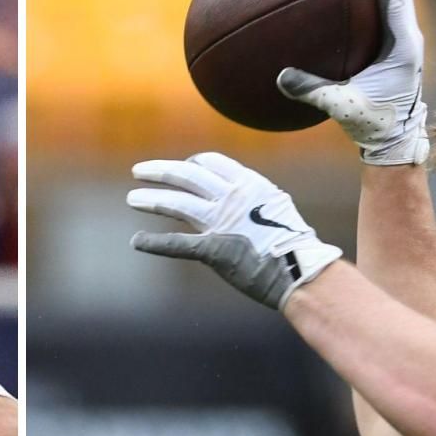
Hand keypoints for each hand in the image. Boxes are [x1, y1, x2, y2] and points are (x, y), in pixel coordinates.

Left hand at [128, 152, 342, 308]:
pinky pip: (178, 244)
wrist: (303, 271)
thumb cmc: (295, 247)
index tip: (183, 167)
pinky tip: (138, 241)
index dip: (193, 164)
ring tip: (132, 199)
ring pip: (178, 203)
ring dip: (152, 200)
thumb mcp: (278, 211)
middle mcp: (233, 197)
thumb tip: (249, 203)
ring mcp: (222, 222)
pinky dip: (155, 243)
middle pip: (188, 176)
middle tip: (138, 171)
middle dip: (161, 172)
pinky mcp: (213, 249)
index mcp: (250, 184)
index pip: (213, 163)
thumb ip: (256, 203)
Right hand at [276, 0, 428, 164]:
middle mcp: (408, 39)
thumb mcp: (341, 106)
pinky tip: (346, 1)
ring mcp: (404, 45)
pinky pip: (384, 18)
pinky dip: (370, 4)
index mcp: (404, 45)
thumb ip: (312, 90)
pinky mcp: (397, 53)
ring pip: (394, 1)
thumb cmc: (373, 124)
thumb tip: (280, 77)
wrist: (395, 141)